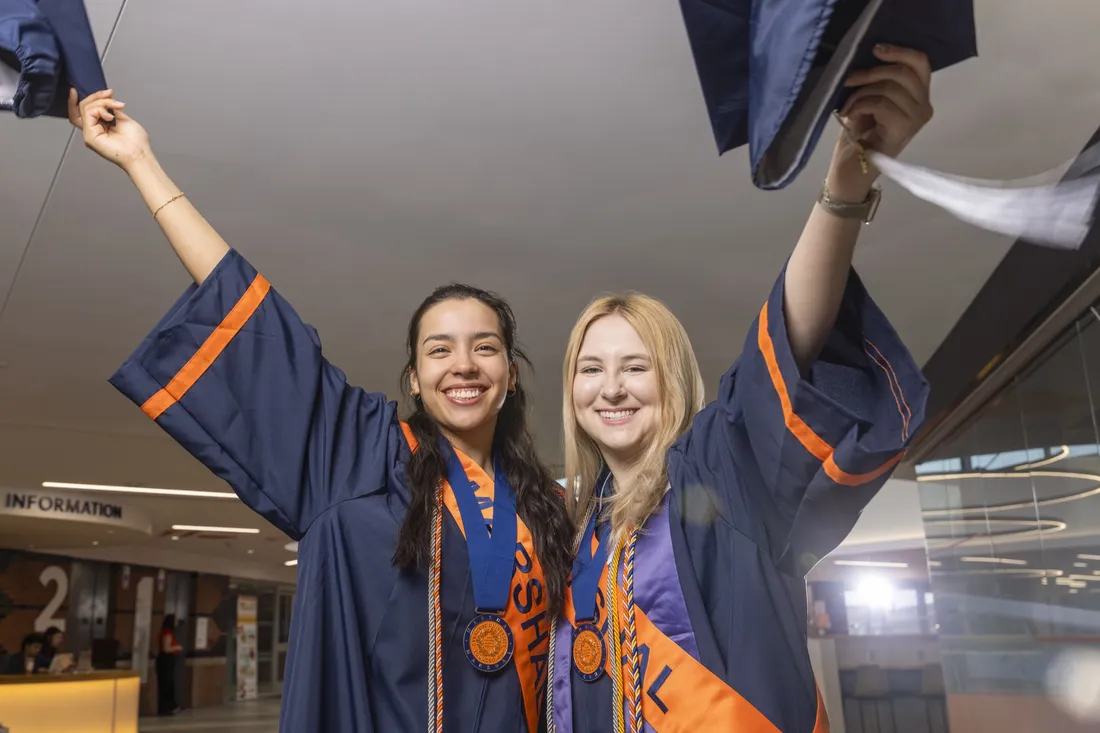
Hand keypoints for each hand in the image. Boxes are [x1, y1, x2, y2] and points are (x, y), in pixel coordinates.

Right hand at [68, 88, 151, 171]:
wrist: (140, 154)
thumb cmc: (136, 143)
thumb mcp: (122, 119)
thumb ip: (110, 110)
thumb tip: (104, 101)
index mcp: (99, 127)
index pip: (81, 112)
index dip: (76, 101)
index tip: (76, 90)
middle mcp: (93, 130)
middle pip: (83, 107)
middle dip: (97, 97)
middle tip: (110, 95)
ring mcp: (90, 134)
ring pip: (86, 108)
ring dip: (103, 102)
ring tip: (117, 106)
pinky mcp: (90, 137)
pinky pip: (88, 114)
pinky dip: (100, 110)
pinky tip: (111, 117)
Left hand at [827, 44, 933, 200]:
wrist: (851, 171)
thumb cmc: (858, 137)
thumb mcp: (869, 101)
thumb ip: (877, 82)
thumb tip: (869, 58)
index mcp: (919, 97)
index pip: (920, 64)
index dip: (899, 52)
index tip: (876, 49)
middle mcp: (924, 108)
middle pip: (904, 72)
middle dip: (871, 73)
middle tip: (849, 81)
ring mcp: (916, 120)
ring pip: (890, 88)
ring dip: (861, 93)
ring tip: (847, 106)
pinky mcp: (904, 129)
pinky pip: (881, 104)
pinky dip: (859, 105)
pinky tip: (848, 115)